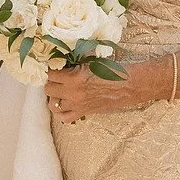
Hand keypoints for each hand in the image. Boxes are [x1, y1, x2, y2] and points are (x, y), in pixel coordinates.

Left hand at [44, 61, 164, 125]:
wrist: (130, 85)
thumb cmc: (114, 70)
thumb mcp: (91, 62)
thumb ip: (74, 64)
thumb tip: (60, 63)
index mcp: (75, 77)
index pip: (50, 73)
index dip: (50, 68)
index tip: (53, 66)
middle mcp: (73, 93)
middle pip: (48, 89)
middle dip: (51, 82)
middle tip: (57, 77)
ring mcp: (77, 105)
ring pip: (53, 105)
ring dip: (54, 96)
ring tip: (60, 90)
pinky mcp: (84, 112)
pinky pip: (65, 117)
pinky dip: (62, 111)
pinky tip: (65, 103)